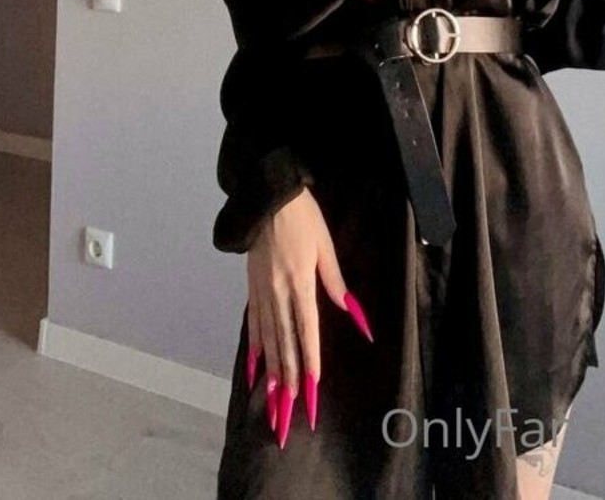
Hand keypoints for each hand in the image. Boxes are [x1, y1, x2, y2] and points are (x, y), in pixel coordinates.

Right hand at [245, 186, 373, 448]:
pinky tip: (256, 368)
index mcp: (300, 283)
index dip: (310, 359)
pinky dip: (255, 349)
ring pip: (268, 338)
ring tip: (275, 397)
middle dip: (290, 375)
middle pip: (285, 341)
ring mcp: (261, 292)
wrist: (268, 198)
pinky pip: (253, 324)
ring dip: (273, 369)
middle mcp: (278, 293)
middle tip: (292, 406)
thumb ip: (335, 281)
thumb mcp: (325, 246)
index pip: (307, 329)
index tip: (313, 385)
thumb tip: (353, 312)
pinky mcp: (252, 288)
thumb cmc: (304, 219)